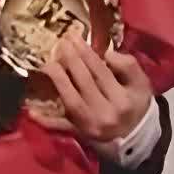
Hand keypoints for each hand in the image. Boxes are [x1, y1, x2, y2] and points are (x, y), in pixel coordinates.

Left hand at [29, 38, 154, 147]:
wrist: (135, 136)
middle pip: (85, 83)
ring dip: (58, 80)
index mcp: (123, 99)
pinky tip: (32, 112)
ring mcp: (91, 126)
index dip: (86, 53)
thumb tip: (106, 54)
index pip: (101, 71)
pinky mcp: (80, 135)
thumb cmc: (135, 103)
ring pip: (71, 101)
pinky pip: (61, 128)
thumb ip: (128, 65)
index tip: (74, 36)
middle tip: (60, 42)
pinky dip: (46, 121)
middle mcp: (107, 113)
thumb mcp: (141, 83)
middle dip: (71, 60)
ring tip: (48, 63)